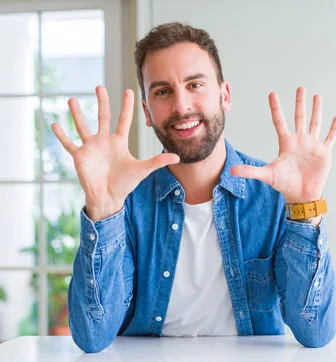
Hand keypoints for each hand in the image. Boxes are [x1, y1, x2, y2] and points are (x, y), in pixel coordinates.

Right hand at [52, 86, 179, 220]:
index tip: (129, 91)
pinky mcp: (80, 156)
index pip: (124, 120)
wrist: (109, 197)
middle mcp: (104, 141)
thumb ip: (158, 161)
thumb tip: (177, 157)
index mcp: (119, 142)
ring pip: (82, 126)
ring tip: (72, 99)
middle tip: (99, 86)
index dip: (127, 106)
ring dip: (77, 113)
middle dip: (102, 102)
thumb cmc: (125, 183)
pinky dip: (61, 135)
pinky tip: (54, 123)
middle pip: (103, 117)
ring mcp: (91, 147)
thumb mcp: (142, 169)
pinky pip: (69, 143)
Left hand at [230, 87, 335, 204]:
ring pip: (315, 123)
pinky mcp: (324, 153)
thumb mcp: (267, 175)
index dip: (276, 108)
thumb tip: (231, 170)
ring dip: (317, 110)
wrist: (301, 195)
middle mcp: (300, 141)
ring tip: (318, 96)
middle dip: (300, 102)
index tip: (272, 94)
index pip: (279, 122)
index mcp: (286, 143)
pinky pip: (330, 138)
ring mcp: (312, 145)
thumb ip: (250, 171)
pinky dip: (334, 128)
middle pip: (300, 117)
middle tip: (300, 88)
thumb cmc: (284, 185)